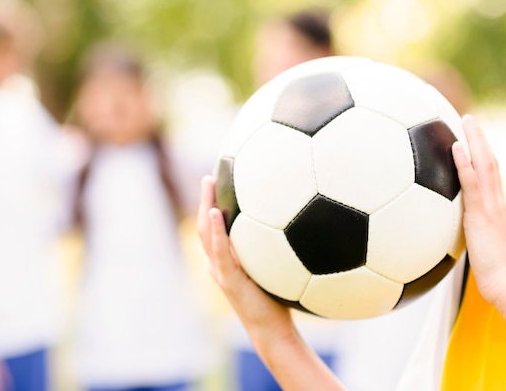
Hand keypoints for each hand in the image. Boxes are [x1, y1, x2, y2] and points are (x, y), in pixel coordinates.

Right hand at [196, 176, 292, 337]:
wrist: (272, 329)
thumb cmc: (277, 303)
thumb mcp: (274, 270)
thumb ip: (275, 250)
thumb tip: (301, 226)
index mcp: (226, 261)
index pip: (214, 229)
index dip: (212, 206)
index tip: (218, 182)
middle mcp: (218, 264)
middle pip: (205, 226)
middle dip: (205, 199)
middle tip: (209, 175)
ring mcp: (220, 271)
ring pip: (206, 233)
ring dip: (206, 206)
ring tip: (208, 182)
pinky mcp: (228, 280)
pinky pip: (219, 251)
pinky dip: (217, 230)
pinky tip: (217, 210)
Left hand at [452, 115, 505, 306]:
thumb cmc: (497, 275)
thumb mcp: (482, 248)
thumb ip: (472, 236)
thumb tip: (454, 234)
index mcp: (496, 209)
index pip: (490, 175)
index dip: (482, 155)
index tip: (472, 138)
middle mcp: (496, 203)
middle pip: (490, 162)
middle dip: (480, 139)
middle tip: (469, 118)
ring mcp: (491, 207)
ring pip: (484, 165)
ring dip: (474, 140)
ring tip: (465, 120)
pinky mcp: (482, 215)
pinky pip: (472, 183)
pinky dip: (464, 163)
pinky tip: (456, 146)